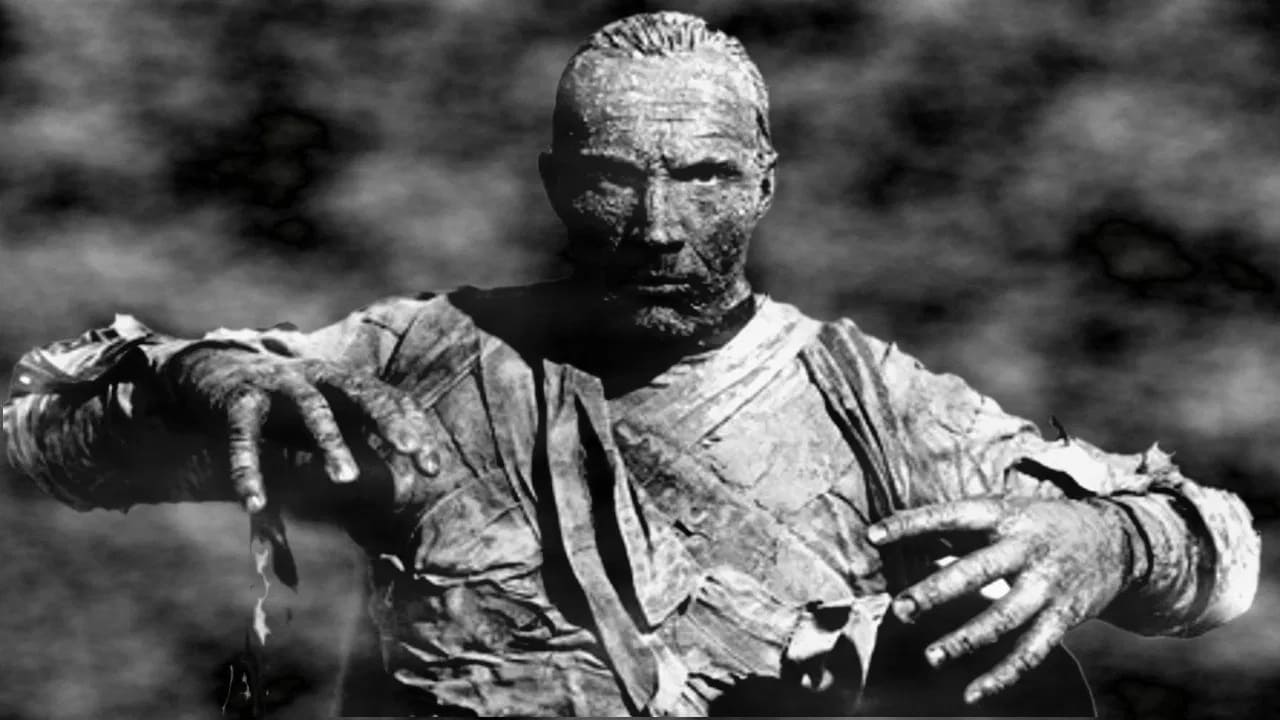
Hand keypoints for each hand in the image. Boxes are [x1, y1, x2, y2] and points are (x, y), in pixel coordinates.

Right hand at [164, 346, 439, 512]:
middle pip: (362, 392)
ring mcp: (278, 384)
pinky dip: (248, 469)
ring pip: (312, 409)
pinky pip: (245, 437)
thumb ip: (362, 446)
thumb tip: (402, 489)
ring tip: (345, 480)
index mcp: (345, 381)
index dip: (415, 431)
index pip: (391, 400)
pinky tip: (254, 504)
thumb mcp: (329, 419)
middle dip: (387, 420)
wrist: (213, 370)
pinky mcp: (238, 400)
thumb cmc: (285, 404)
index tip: (434, 469)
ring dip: (330, 443)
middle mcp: (318, 376)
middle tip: (408, 450)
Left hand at [867, 497, 1133, 704]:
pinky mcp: (1064, 617)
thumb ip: (958, 525)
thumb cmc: (1041, 523)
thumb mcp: (1005, 509)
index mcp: (1006, 514)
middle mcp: (1027, 549)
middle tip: (901, 610)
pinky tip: (972, 694)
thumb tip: (897, 532)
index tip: (874, 534)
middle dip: (937, 592)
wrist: (1117, 541)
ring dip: (966, 640)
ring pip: (1003, 619)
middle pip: (978, 571)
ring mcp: (1047, 585)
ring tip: (932, 657)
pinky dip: (1002, 676)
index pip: (952, 515)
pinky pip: (1030, 652)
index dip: (913, 523)